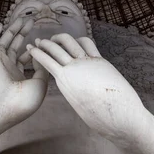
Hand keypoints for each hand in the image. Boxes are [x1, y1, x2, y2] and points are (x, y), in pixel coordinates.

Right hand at [0, 18, 48, 132]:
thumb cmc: (20, 102)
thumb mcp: (40, 85)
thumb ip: (43, 68)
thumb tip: (42, 55)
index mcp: (19, 78)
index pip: (27, 60)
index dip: (36, 50)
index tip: (44, 42)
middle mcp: (8, 68)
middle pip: (17, 47)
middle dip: (25, 35)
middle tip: (33, 22)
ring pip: (7, 41)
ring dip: (14, 29)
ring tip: (23, 18)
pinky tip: (0, 24)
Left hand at [28, 34, 153, 153]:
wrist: (121, 114)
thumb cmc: (122, 108)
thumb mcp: (113, 88)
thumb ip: (104, 83)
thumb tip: (105, 90)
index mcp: (99, 61)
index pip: (84, 43)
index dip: (74, 42)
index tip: (65, 44)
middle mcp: (87, 61)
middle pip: (68, 41)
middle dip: (55, 39)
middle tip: (45, 41)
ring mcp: (76, 68)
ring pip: (57, 47)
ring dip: (45, 44)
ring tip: (36, 44)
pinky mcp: (66, 79)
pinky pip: (49, 62)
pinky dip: (40, 56)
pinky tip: (32, 53)